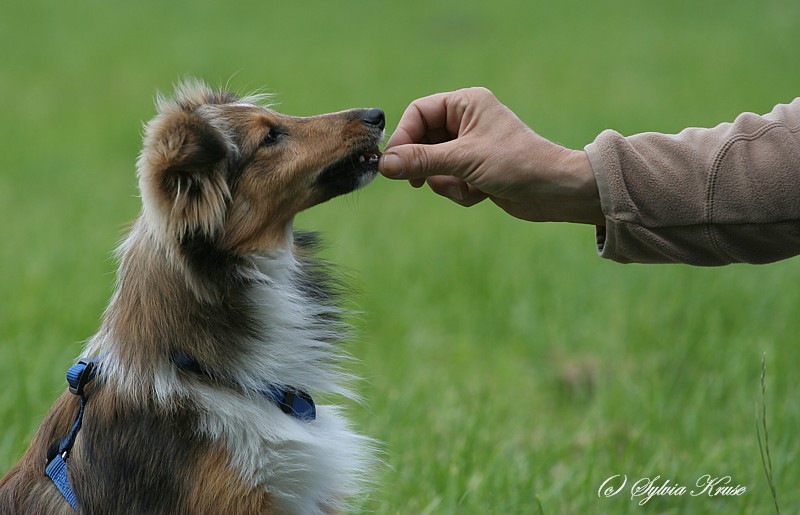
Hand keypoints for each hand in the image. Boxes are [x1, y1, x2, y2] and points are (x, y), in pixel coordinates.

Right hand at [379, 87, 603, 224]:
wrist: (555, 192)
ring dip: (446, 183)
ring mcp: (470, 147)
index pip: (419, 112)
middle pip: (422, 141)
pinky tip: (481, 195)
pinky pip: (449, 181)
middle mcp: (466, 121)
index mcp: (466, 104)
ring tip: (467, 188)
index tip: (393, 163)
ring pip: (433, 166)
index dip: (404, 137)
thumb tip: (384, 163)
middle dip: (427, 167)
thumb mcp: (463, 160)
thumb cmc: (516, 164)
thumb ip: (421, 160)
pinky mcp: (475, 170)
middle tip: (422, 182)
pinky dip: (459, 192)